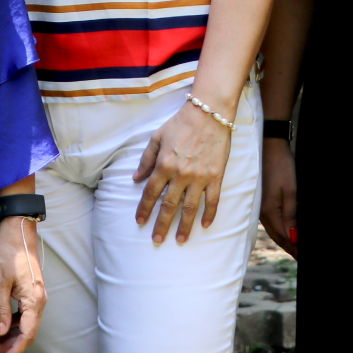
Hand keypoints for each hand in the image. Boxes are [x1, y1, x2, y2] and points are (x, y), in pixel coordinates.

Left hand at [0, 216, 44, 352]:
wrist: (17, 230)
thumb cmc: (9, 252)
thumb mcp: (0, 282)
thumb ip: (1, 309)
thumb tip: (1, 332)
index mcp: (34, 300)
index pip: (27, 334)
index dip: (15, 351)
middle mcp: (38, 301)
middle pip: (25, 332)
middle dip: (6, 344)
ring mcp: (35, 297)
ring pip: (23, 325)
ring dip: (6, 334)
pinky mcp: (29, 292)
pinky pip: (22, 315)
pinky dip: (8, 322)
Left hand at [133, 95, 231, 244]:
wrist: (209, 112)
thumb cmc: (181, 123)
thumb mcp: (157, 137)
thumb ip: (146, 160)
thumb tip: (135, 178)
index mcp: (164, 165)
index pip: (150, 193)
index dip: (144, 209)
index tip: (140, 222)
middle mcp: (180, 174)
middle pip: (169, 205)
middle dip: (162, 225)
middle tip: (157, 240)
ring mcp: (200, 177)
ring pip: (190, 208)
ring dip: (184, 226)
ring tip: (180, 240)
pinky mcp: (216, 176)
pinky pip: (213, 200)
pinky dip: (210, 214)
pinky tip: (205, 226)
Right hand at [259, 136, 296, 256]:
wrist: (269, 147)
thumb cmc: (281, 167)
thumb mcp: (290, 192)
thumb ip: (291, 216)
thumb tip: (293, 237)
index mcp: (269, 211)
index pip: (283, 237)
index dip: (294, 249)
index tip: (303, 258)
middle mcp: (262, 212)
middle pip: (277, 236)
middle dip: (290, 248)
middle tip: (301, 257)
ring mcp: (260, 207)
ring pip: (273, 230)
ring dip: (284, 240)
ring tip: (296, 248)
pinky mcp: (262, 201)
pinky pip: (270, 221)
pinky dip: (279, 229)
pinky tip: (285, 230)